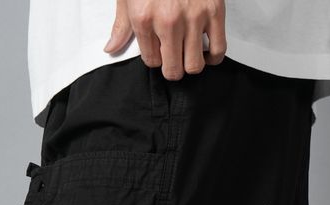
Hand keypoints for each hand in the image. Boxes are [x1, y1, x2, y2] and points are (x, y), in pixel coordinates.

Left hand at [104, 0, 226, 80]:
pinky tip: (206, 52)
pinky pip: (218, 49)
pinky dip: (213, 57)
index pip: (152, 61)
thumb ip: (121, 26)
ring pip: (194, 65)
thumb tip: (111, 48)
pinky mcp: (214, 10)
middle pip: (174, 70)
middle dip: (173, 68)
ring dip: (191, 63)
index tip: (158, 50)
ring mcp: (193, 17)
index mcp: (144, 19)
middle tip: (174, 59)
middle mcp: (168, 21)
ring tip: (189, 53)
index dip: (156, 58)